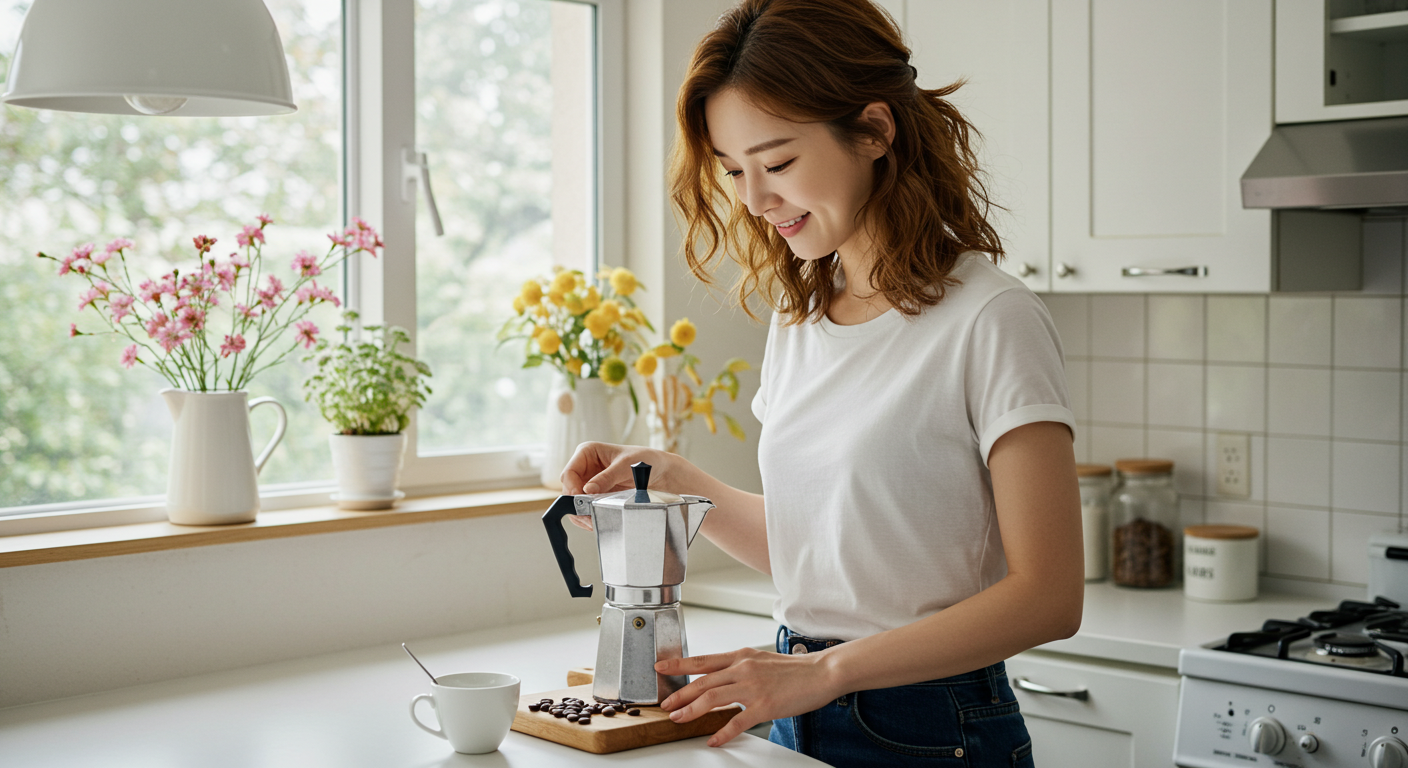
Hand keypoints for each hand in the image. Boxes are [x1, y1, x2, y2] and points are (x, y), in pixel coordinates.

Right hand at [559, 442, 677, 530]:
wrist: (661, 472)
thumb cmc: (645, 460)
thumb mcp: (626, 467)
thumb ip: (606, 478)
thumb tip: (587, 490)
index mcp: (587, 452)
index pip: (569, 472)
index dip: (572, 488)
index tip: (581, 499)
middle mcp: (585, 467)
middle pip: (569, 489)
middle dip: (577, 504)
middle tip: (588, 516)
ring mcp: (590, 482)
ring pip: (575, 501)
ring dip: (581, 513)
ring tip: (592, 522)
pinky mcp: (597, 494)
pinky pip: (585, 507)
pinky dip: (588, 516)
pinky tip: (597, 520)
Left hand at [655, 647, 840, 746]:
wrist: (822, 672)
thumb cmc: (793, 669)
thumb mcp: (760, 659)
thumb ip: (739, 666)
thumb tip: (719, 676)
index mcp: (741, 656)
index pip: (702, 659)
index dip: (678, 664)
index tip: (660, 667)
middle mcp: (744, 668)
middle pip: (703, 681)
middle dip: (680, 694)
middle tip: (665, 705)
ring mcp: (754, 687)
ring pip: (713, 698)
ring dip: (692, 710)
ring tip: (679, 719)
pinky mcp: (765, 705)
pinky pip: (737, 721)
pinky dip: (722, 732)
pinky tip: (714, 740)